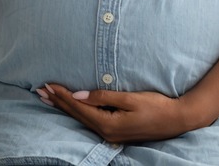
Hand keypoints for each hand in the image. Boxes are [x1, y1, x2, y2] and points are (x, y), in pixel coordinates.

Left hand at [38, 84, 204, 143]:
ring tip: (49, 98)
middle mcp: (106, 132)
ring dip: (65, 107)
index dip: (62, 96)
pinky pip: (90, 120)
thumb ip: (103, 96)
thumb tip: (79, 94)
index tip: (47, 85)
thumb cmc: (156, 106)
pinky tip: (71, 108)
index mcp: (108, 124)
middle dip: (58, 102)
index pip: (78, 107)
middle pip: (76, 115)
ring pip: (81, 118)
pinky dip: (77, 112)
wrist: (178, 120)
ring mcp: (111, 134)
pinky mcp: (115, 131)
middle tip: (40, 91)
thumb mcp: (130, 98)